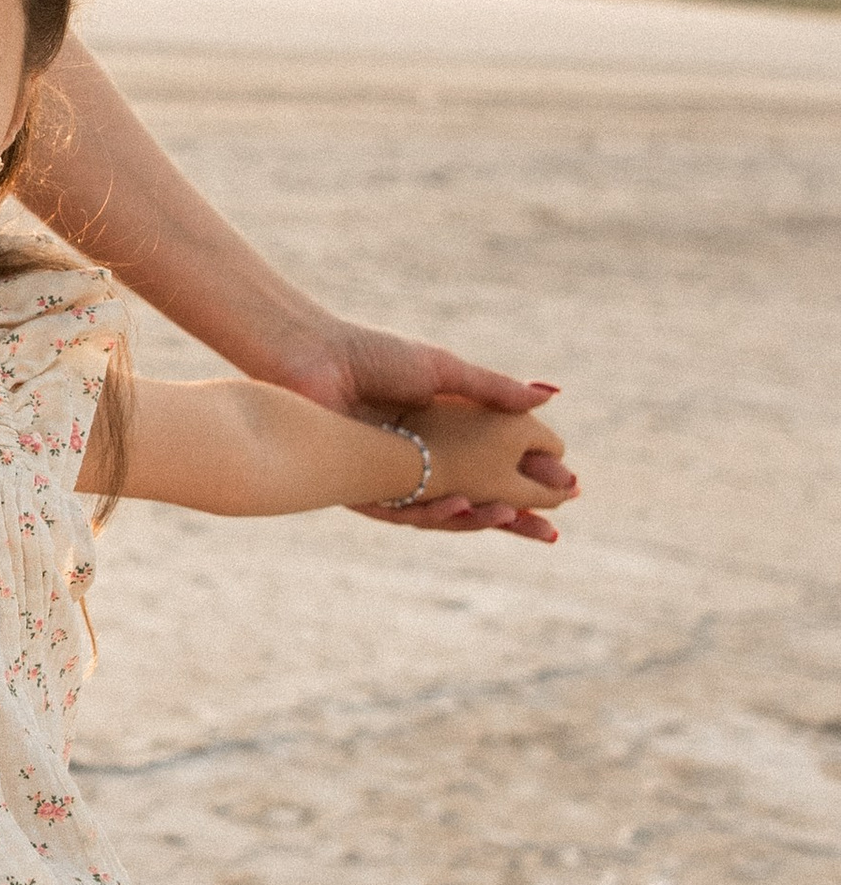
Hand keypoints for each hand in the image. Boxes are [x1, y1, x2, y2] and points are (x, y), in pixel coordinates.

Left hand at [277, 318, 575, 543]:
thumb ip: (494, 389)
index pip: (500, 467)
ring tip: (515, 517)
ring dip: (481, 518)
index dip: (534, 481)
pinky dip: (435, 512)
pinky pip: (403, 513)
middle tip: (553, 530)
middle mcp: (424, 463)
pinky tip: (466, 506)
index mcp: (446, 435)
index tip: (571, 489)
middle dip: (517, 517)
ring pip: (444, 514)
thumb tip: (552, 395)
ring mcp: (395, 479)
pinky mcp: (363, 490)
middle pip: (478, 501)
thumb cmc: (373, 354)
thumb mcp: (445, 371)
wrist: (313, 357)